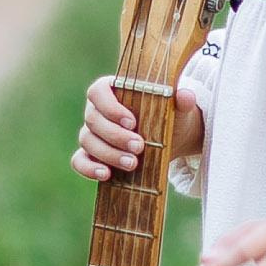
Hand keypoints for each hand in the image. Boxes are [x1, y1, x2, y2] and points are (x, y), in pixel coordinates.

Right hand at [71, 75, 206, 182]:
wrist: (173, 140)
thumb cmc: (171, 117)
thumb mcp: (180, 108)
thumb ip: (183, 100)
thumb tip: (186, 96)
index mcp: (112, 90)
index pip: (97, 91)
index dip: (110, 107)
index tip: (132, 122)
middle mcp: (97, 110)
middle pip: (92, 119)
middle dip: (115, 136)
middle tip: (139, 146)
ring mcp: (92, 133)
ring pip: (87, 141)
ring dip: (108, 153)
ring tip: (132, 164)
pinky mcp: (91, 155)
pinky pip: (79, 161)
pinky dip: (88, 168)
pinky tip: (106, 175)